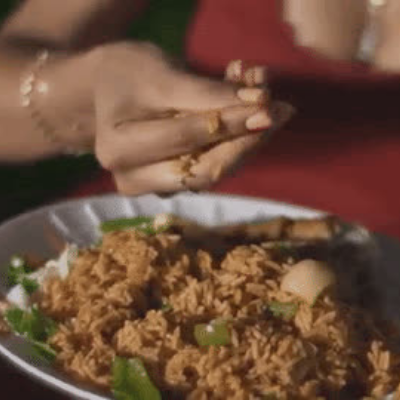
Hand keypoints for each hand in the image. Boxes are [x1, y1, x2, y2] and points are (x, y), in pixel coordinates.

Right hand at [37, 42, 290, 194]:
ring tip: (264, 99)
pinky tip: (245, 110)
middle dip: (246, 138)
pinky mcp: (171, 184)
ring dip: (244, 137)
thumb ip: (207, 94)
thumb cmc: (126, 76)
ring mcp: (154, 186)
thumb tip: (261, 104)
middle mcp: (134, 179)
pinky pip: (210, 167)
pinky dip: (232, 141)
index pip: (187, 140)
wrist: (108, 91)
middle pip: (206, 169)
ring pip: (213, 171)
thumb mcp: (161, 76)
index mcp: (120, 150)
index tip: (270, 105)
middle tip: (280, 108)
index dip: (232, 123)